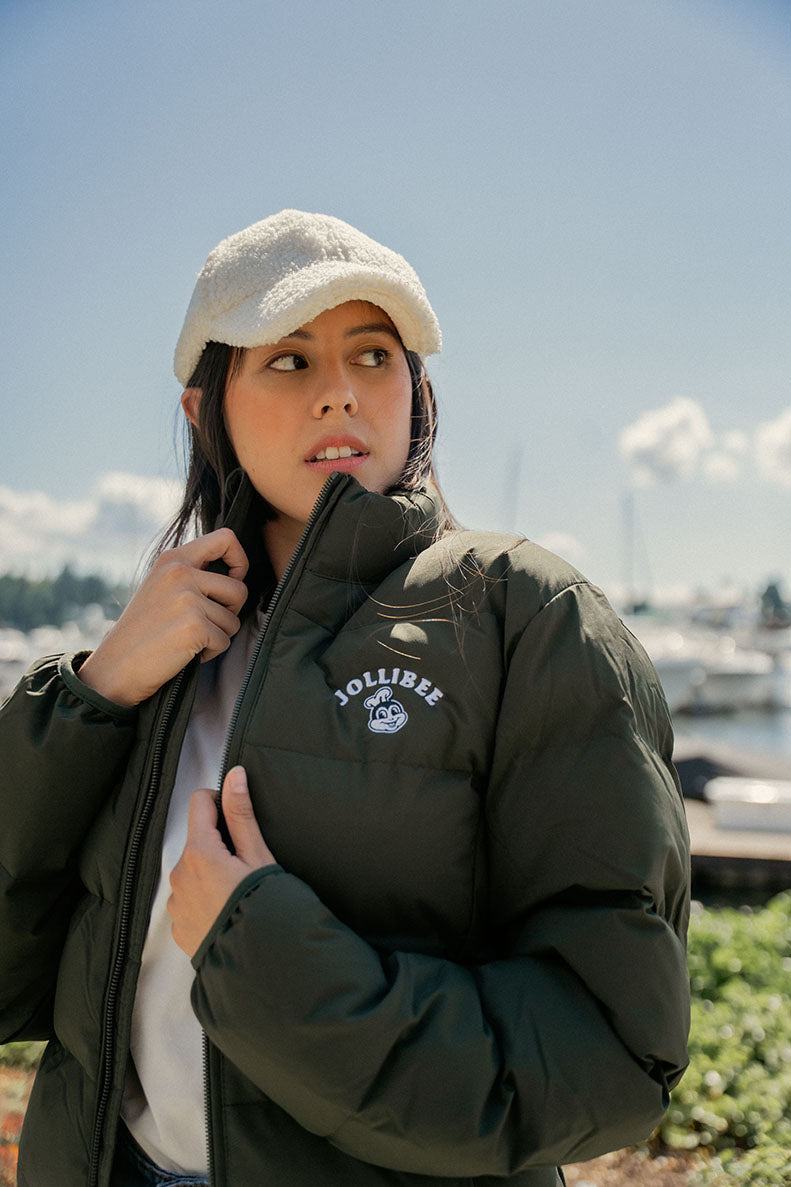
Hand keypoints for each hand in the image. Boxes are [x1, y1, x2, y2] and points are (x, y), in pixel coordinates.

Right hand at [77, 529, 248, 705]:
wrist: (115, 667)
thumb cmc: (142, 632)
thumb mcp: (161, 588)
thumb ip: (192, 574)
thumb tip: (236, 575)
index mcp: (172, 559)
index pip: (226, 538)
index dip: (239, 561)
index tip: (233, 580)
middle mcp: (179, 573)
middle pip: (239, 589)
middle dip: (230, 612)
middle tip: (204, 624)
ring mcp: (187, 599)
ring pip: (233, 619)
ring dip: (217, 636)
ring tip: (187, 639)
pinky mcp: (194, 626)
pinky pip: (224, 641)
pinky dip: (210, 653)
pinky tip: (184, 653)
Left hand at [168, 766, 276, 958]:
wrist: (257, 963)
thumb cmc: (263, 906)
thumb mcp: (258, 857)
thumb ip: (241, 814)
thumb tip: (233, 775)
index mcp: (199, 852)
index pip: (200, 802)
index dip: (220, 802)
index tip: (238, 819)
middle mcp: (179, 875)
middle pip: (198, 840)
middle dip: (220, 844)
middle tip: (247, 866)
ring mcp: (176, 903)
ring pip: (193, 870)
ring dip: (211, 872)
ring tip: (238, 892)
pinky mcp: (178, 926)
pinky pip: (189, 899)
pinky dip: (206, 898)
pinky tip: (227, 911)